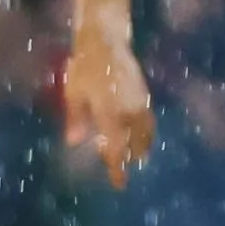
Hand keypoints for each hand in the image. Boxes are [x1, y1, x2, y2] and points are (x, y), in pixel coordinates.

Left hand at [63, 22, 153, 186]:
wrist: (106, 42)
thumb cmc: (84, 68)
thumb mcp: (74, 93)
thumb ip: (76, 118)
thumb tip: (74, 143)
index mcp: (110, 113)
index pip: (117, 148)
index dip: (117, 168)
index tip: (119, 184)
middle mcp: (130, 110)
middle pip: (134, 144)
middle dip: (128, 157)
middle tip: (120, 168)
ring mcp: (141, 102)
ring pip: (146, 133)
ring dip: (142, 147)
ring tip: (137, 159)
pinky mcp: (146, 95)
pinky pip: (150, 121)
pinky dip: (147, 133)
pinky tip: (142, 137)